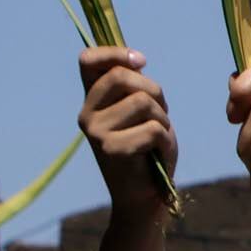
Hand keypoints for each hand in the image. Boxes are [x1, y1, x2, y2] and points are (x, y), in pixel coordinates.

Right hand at [77, 47, 174, 214]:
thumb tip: (135, 59)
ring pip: (142, 102)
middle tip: (159, 116)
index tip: (141, 62)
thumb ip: (133, 87)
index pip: (88, 60)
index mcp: (91, 100)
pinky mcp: (111, 150)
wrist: (145, 198)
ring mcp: (95, 132)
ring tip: (156, 138)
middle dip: (154, 92)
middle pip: (122, 77)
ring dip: (162, 119)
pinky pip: (153, 129)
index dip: (115, 53)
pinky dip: (165, 140)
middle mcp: (86, 113)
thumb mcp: (141, 112)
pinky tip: (156, 154)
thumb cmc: (149, 150)